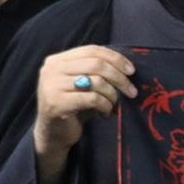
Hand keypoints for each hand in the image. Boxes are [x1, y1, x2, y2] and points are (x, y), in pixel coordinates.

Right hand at [33, 45, 136, 163]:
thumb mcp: (83, 85)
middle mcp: (51, 69)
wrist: (53, 133)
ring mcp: (51, 85)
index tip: (131, 70)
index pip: (92, 50)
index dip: (115, 58)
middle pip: (96, 64)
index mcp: (58, 60)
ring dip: (113, 94)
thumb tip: (128, 68)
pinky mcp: (56, 103)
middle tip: (132, 91)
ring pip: (96, 81)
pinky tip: (105, 113)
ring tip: (114, 105)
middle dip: (119, 78)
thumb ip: (96, 72)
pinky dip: (105, 105)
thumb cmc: (74, 107)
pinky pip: (92, 98)